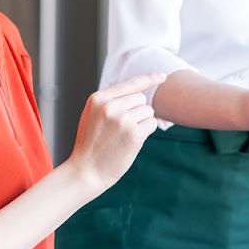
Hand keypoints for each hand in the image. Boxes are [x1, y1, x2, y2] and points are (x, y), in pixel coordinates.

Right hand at [69, 73, 165, 190]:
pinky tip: (132, 142)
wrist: (86, 171)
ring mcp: (122, 119)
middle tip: (123, 128)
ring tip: (124, 136)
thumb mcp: (92, 116)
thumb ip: (109, 101)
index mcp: (98, 99)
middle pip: (141, 98)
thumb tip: (137, 90)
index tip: (162, 76)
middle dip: (138, 111)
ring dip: (142, 122)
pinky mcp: (134, 134)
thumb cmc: (90, 144)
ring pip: (148, 111)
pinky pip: (152, 124)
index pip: (129, 83)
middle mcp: (109, 106)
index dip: (148, 79)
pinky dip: (146, 132)